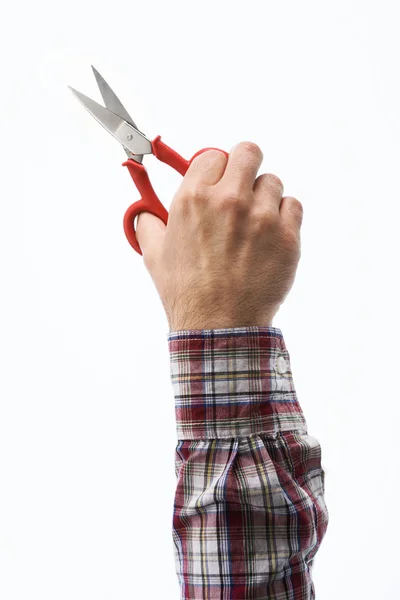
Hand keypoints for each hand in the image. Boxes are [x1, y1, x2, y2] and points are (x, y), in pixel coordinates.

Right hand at [136, 142, 302, 330]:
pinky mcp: (287, 236)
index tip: (216, 181)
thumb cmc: (186, 293)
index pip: (212, 155)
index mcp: (193, 198)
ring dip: (263, 197)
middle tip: (242, 186)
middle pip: (248, 152)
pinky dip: (284, 216)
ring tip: (254, 224)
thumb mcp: (155, 255)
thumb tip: (146, 211)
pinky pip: (292, 206)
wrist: (219, 326)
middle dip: (244, 166)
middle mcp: (229, 200)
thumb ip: (149, 223)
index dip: (214, 169)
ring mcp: (262, 217)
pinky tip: (270, 235)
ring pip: (272, 182)